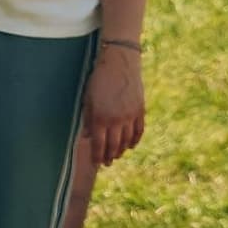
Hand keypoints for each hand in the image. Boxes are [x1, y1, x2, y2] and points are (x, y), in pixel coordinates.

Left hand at [82, 45, 144, 164]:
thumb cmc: (98, 80)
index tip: (96, 163)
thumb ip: (87, 119)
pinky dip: (135, 140)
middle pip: (113, 146)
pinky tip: (130, 145)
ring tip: (117, 155)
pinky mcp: (140, 111)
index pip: (98, 144)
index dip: (97, 156)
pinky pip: (139, 131)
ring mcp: (130, 116)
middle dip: (109, 157)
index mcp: (100, 118)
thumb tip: (87, 136)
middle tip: (106, 163)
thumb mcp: (87, 99)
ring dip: (121, 151)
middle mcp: (116, 120)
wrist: (119, 64)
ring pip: (127, 141)